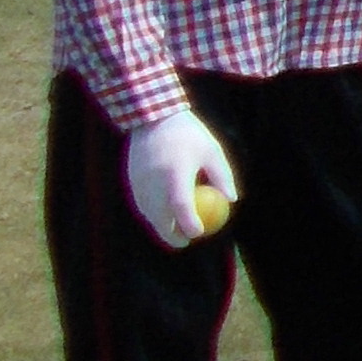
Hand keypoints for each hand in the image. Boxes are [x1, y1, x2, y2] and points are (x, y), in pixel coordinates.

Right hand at [122, 109, 236, 250]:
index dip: (189, 223)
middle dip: (171, 235)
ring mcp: (139, 181)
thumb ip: (222, 177)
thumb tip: (231, 200)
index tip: (199, 233)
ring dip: (159, 226)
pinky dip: (150, 213)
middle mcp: (153, 180)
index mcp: (175, 173)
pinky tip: (161, 216)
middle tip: (185, 241)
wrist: (153, 118)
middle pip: (159, 217)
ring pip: (147, 213)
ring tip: (174, 232)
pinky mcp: (130, 180)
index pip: (181, 206)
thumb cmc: (190, 135)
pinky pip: (140, 204)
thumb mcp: (212, 152)